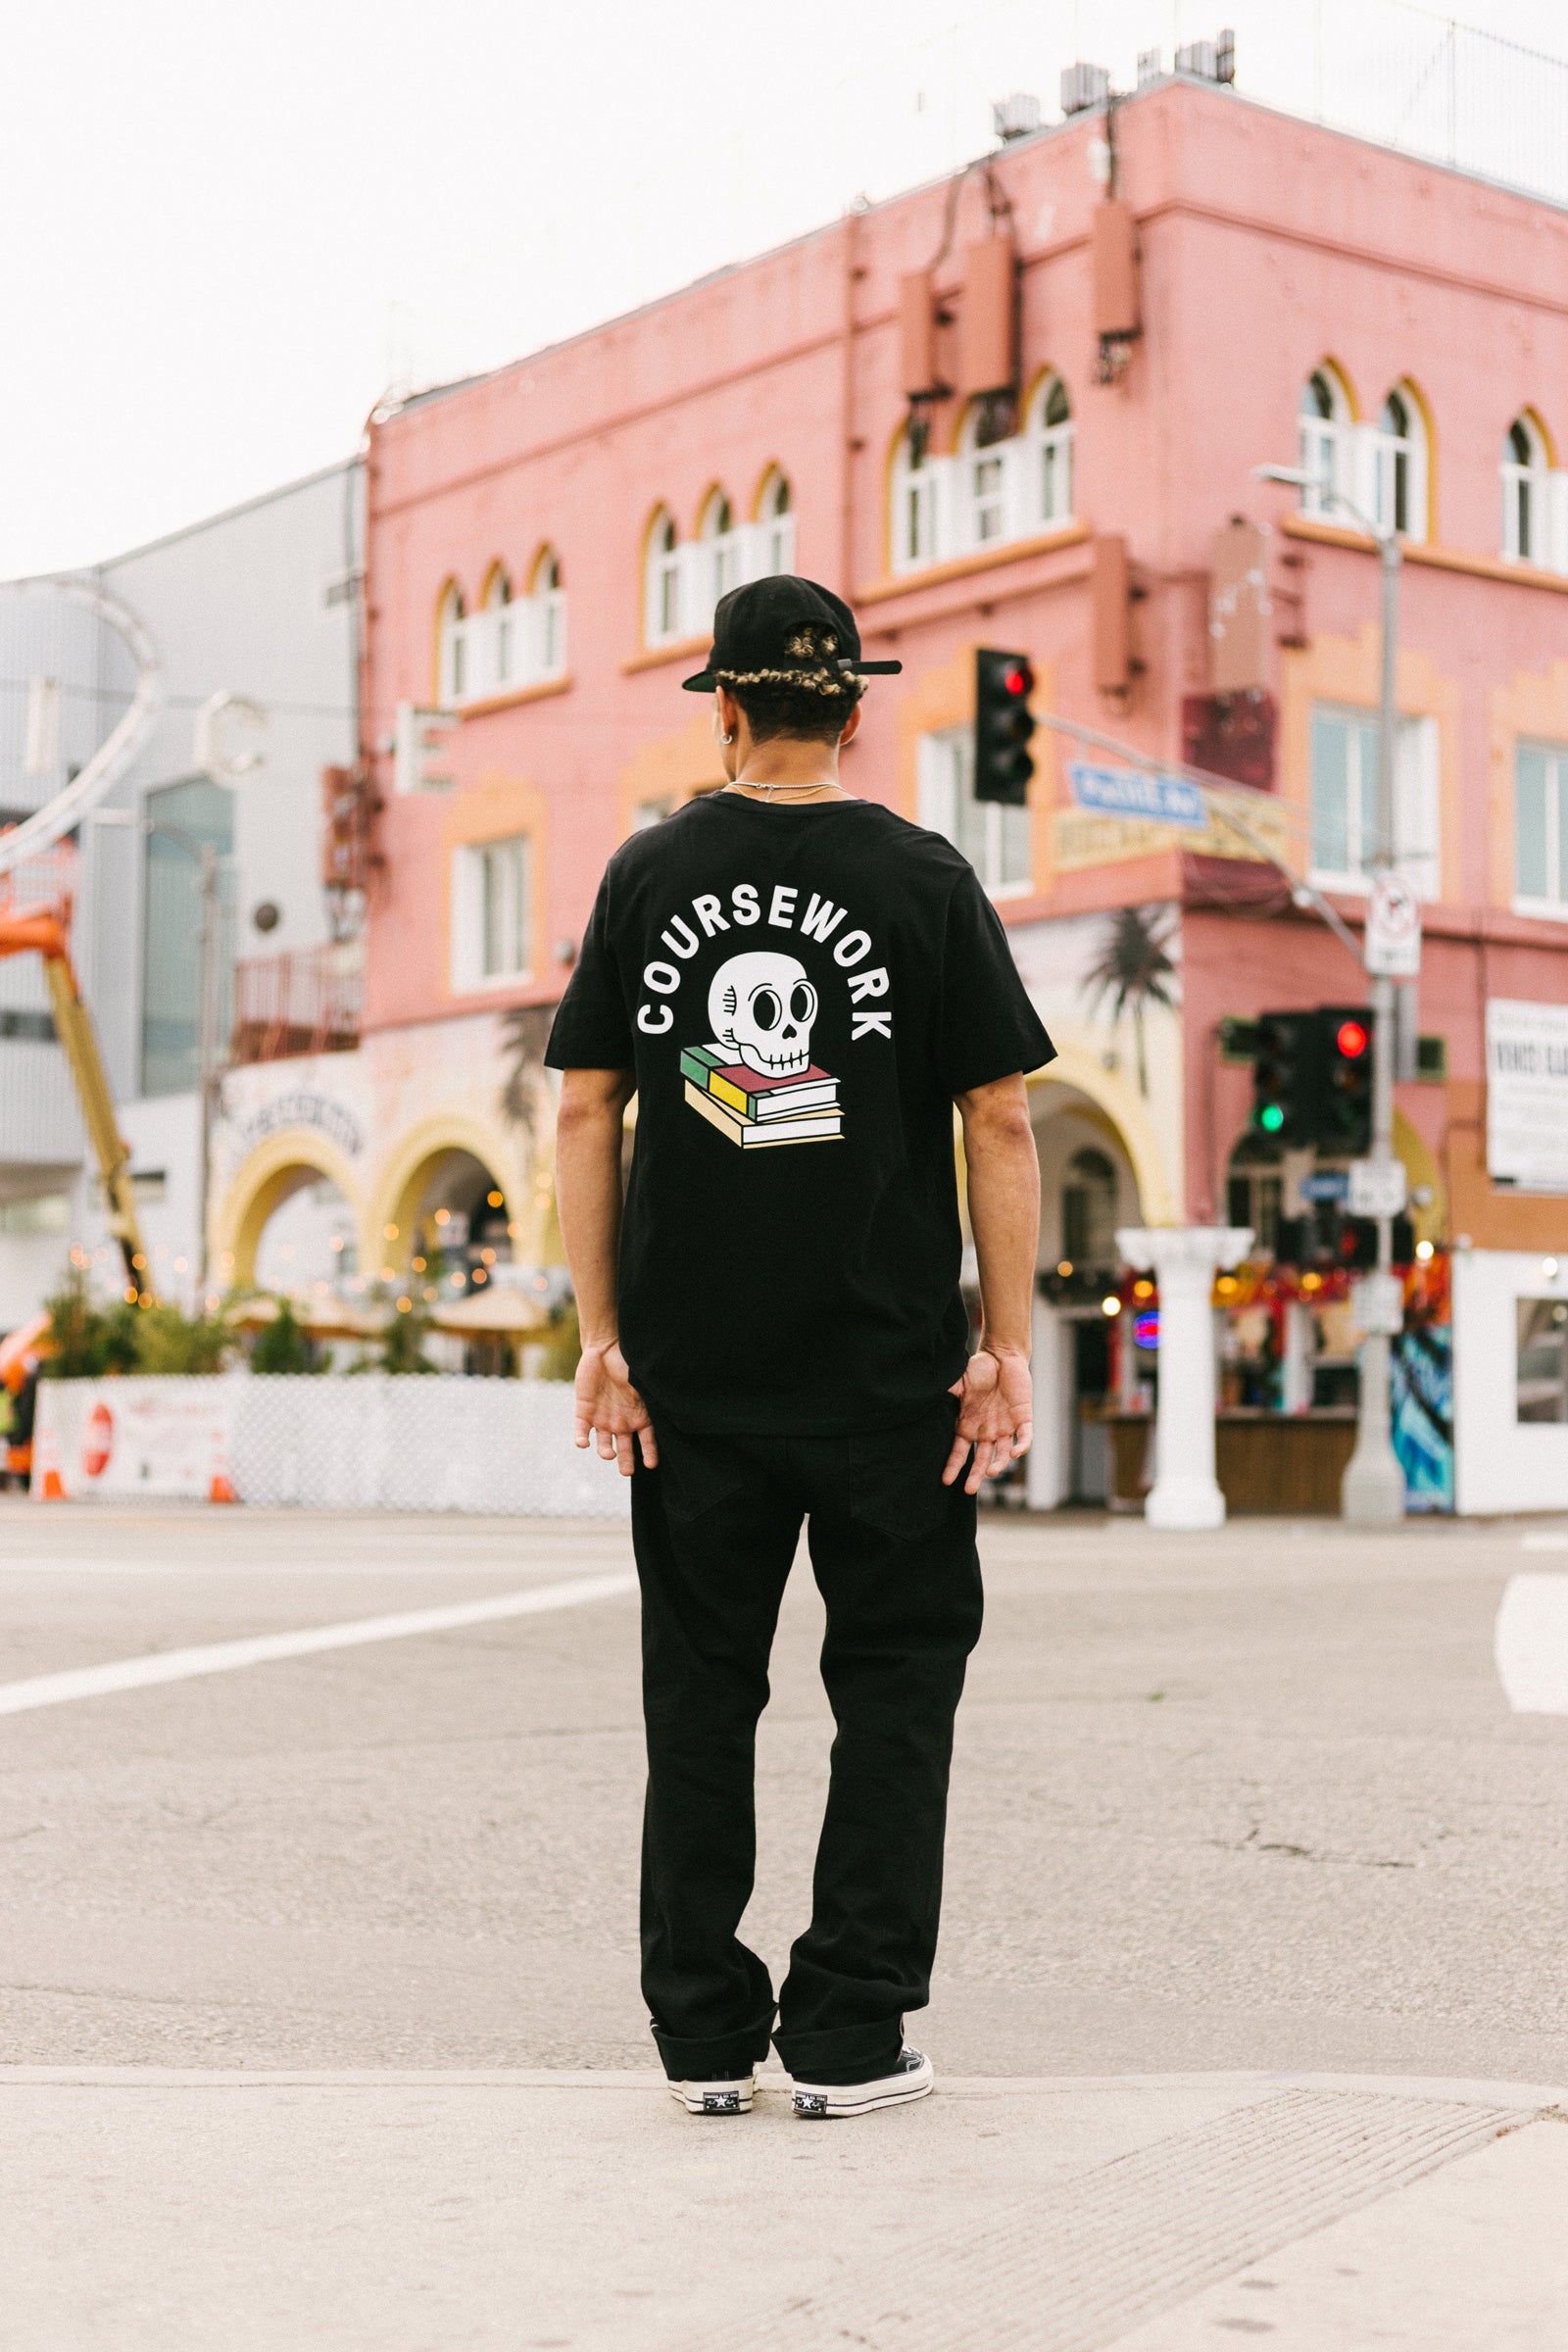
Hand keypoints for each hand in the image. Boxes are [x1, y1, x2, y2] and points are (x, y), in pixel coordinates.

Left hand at [574, 1341, 657, 1475]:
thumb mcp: (642, 1382)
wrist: (604, 1349)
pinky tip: (583, 1443)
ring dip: (605, 1452)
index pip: (648, 1440)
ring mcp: (603, 1419)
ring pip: (604, 1444)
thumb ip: (651, 1397)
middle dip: (626, 1462)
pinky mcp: (584, 1412)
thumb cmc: (627, 1364)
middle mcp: (622, 1422)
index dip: (650, 1453)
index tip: (651, 1465)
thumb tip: (668, 1407)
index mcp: (639, 1417)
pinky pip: (582, 1431)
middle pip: (625, 1449)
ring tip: (609, 1454)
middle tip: (626, 1472)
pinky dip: (581, 1439)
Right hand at [943, 1349, 1032, 1494]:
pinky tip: (1015, 1454)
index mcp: (969, 1426)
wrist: (1003, 1356)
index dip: (954, 1465)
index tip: (946, 1480)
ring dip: (998, 1463)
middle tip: (969, 1490)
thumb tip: (926, 1399)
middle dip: (976, 1475)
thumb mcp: (959, 1381)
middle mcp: (987, 1431)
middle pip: (981, 1459)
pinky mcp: (1023, 1418)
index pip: (960, 1451)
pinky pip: (1024, 1437)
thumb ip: (947, 1393)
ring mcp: (1005, 1427)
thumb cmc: (979, 1369)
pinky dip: (1021, 1446)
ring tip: (992, 1472)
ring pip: (1002, 1453)